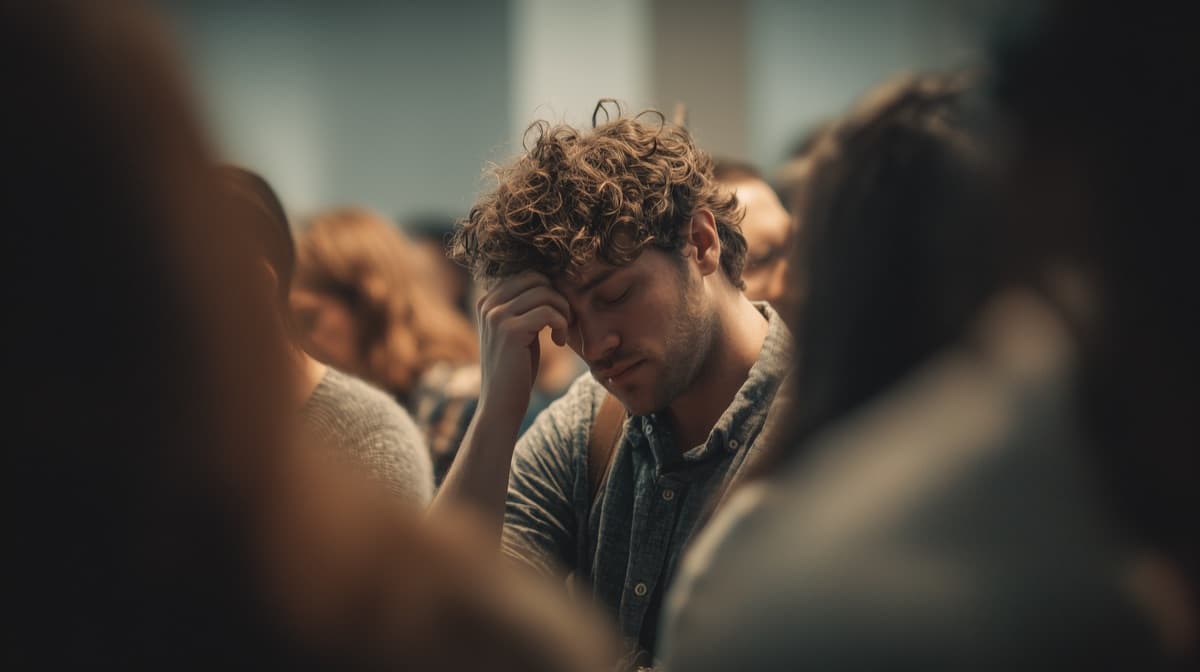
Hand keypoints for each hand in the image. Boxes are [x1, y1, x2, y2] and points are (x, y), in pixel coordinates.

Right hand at [474, 271, 570, 420]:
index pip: (527, 275)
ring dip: (562, 311)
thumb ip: (525, 307)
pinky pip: (548, 312)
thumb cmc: (516, 369)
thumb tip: (550, 281)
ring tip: (561, 333)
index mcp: (487, 301)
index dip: (549, 291)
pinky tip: (557, 342)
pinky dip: (561, 325)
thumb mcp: (518, 332)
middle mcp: (488, 305)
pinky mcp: (510, 330)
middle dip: (557, 297)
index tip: (557, 315)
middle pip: (536, 278)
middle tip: (563, 322)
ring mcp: (496, 316)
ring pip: (545, 293)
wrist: (501, 404)